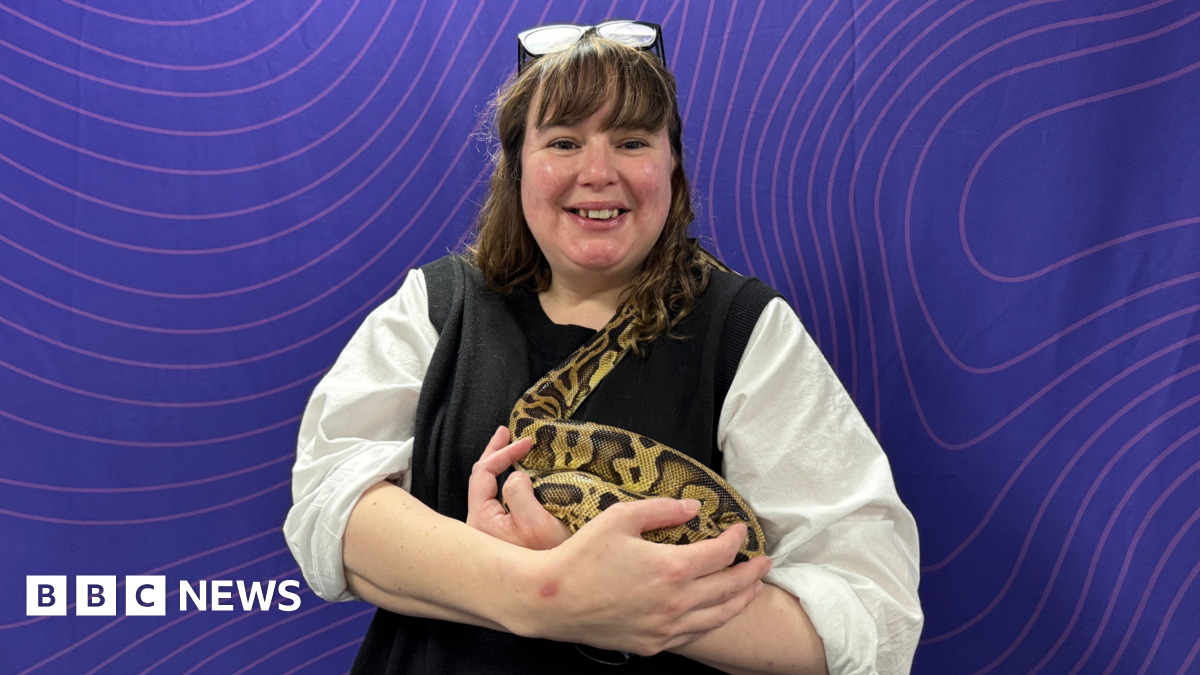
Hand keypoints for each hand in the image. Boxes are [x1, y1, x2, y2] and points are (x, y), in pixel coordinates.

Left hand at [466, 426, 572, 549]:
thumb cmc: (549, 561)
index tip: (528, 442)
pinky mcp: (507, 535)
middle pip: (481, 479)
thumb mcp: (536, 523)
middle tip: (507, 432)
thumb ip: (519, 493)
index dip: (504, 453)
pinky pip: (502, 500)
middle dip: (495, 453)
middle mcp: (481, 526)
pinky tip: (520, 473)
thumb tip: (517, 476)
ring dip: (502, 465)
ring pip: (491, 489)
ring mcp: (493, 531)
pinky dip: (510, 480)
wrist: (560, 588)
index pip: (483, 474)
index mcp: (481, 521)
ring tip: (512, 447)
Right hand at [509, 498, 772, 656]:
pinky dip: (712, 621)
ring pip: (717, 616)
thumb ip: (662, 510)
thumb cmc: (582, 554)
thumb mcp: (621, 518)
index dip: (735, 540)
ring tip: (752, 589)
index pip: (720, 554)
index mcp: (672, 568)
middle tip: (765, 562)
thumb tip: (694, 508)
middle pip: (729, 588)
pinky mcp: (651, 643)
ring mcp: (665, 627)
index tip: (739, 530)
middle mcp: (676, 602)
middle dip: (751, 573)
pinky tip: (714, 613)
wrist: (551, 599)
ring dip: (740, 600)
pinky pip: (693, 634)